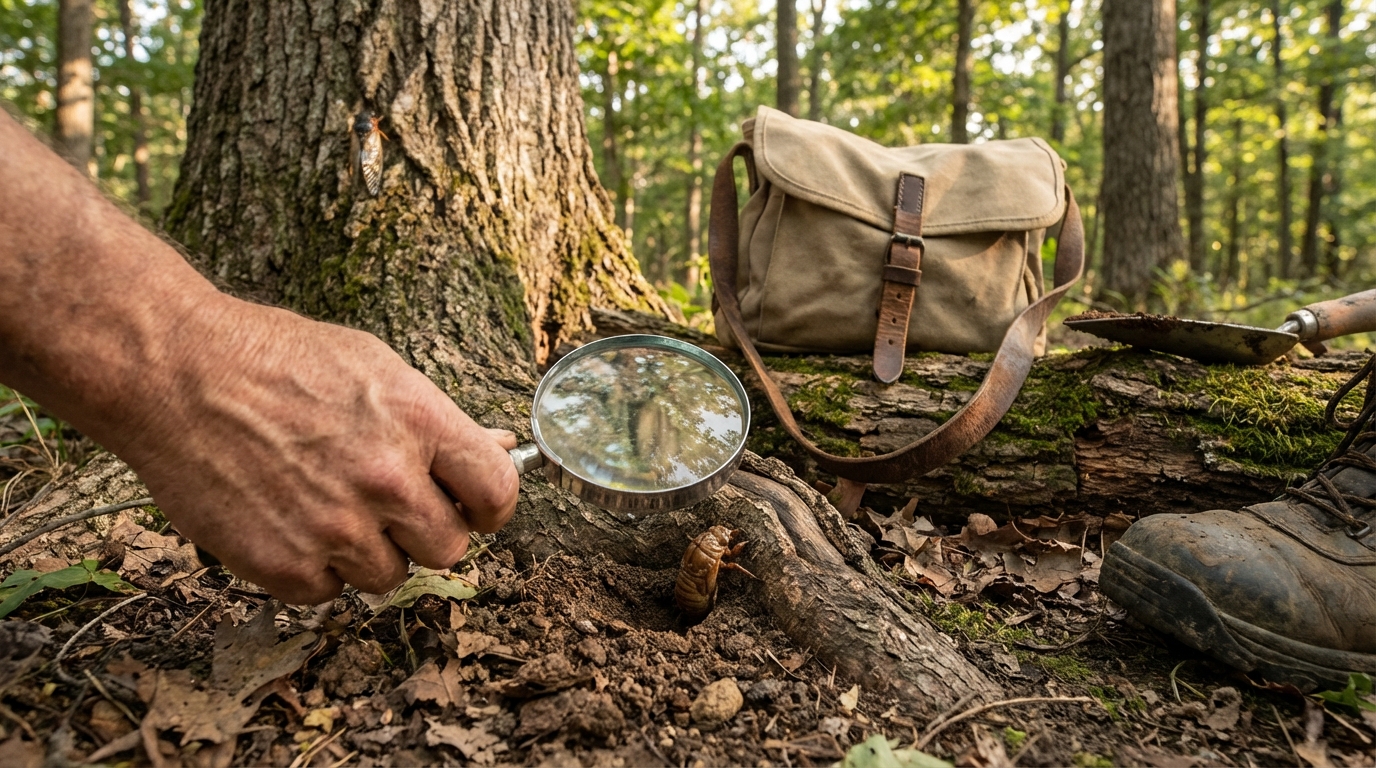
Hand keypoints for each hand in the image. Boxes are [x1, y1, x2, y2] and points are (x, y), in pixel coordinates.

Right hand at [112, 297, 519, 603]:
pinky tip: (286, 520)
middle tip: (386, 506)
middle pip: (449, 548)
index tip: (472, 508)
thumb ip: (436, 420)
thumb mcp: (373, 366)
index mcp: (418, 422)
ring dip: (366, 552)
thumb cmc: (273, 359)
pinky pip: (327, 593)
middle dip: (423, 532)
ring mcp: (335, 527)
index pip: (498, 492)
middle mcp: (386, 480)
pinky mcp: (284, 565)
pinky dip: (310, 568)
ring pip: (388, 577)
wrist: (175, 373)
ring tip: (323, 504)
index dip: (489, 507)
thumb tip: (496, 448)